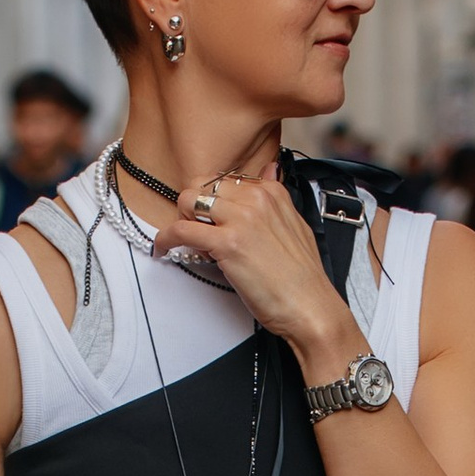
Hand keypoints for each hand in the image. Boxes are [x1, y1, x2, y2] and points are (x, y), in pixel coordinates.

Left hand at [148, 171, 356, 382]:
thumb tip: (269, 169)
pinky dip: (165, 239)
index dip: (212, 200)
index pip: (224, 179)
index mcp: (271, 192)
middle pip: (202, 186)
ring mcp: (241, 219)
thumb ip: (277, 197)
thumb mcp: (296, 224)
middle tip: (196, 229)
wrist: (310, 307)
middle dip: (192, 206)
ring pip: (188, 201)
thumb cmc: (303, 277)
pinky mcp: (227, 243)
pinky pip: (181, 230)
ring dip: (181, 219)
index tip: (210, 219)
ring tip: (187, 241)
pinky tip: (164, 249)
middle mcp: (256, 199)